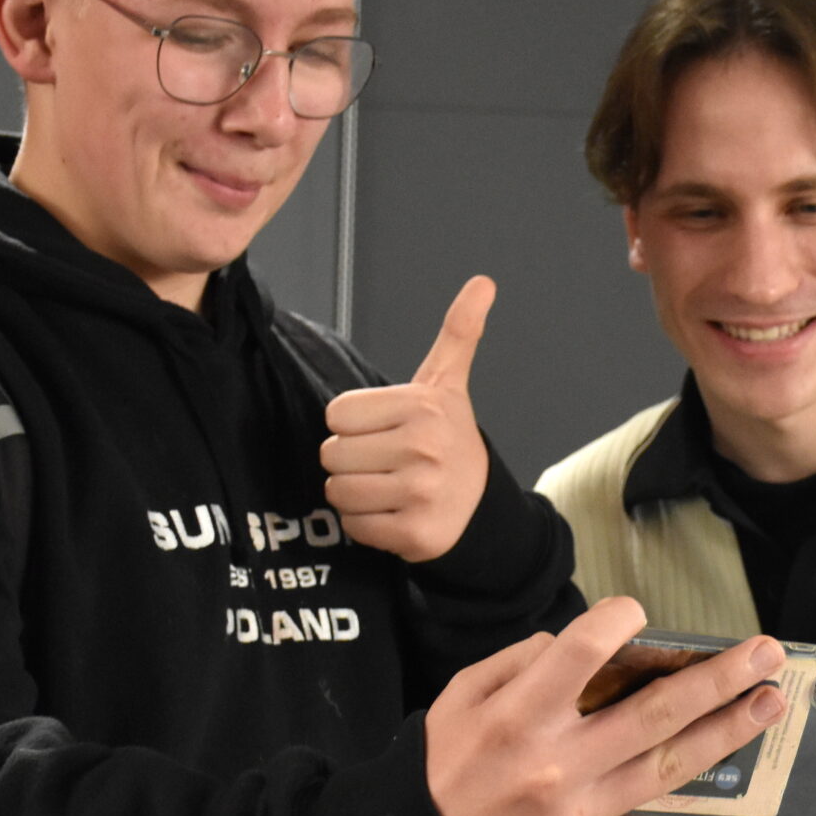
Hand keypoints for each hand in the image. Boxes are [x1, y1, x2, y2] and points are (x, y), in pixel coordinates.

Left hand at [320, 275, 494, 561]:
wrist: (481, 507)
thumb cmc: (449, 441)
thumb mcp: (448, 385)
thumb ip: (458, 333)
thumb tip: (483, 282)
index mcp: (423, 407)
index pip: (336, 415)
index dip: (353, 426)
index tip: (386, 431)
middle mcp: (424, 449)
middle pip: (332, 454)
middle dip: (352, 461)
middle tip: (387, 463)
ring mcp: (420, 493)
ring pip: (338, 491)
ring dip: (355, 494)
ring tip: (388, 488)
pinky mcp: (414, 534)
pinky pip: (354, 526)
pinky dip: (366, 525)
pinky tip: (394, 514)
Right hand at [425, 597, 786, 815]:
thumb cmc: (439, 776)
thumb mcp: (459, 703)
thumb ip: (519, 666)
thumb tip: (576, 645)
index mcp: (516, 717)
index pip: (582, 652)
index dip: (617, 621)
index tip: (639, 611)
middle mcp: (555, 765)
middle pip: (655, 711)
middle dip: (719, 678)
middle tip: (767, 653)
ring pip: (671, 765)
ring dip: (728, 730)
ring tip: (768, 703)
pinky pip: (647, 812)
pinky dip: (678, 784)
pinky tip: (713, 760)